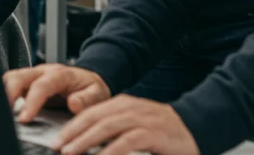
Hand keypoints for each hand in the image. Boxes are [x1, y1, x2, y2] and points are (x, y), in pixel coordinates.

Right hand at [3, 64, 110, 121]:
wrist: (88, 81)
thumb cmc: (91, 88)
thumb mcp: (97, 94)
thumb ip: (87, 99)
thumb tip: (73, 104)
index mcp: (60, 74)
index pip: (41, 85)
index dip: (31, 102)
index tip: (24, 118)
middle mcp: (43, 72)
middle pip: (18, 76)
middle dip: (8, 94)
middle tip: (7, 115)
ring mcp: (33, 76)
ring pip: (11, 78)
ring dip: (4, 94)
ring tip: (4, 113)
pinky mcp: (27, 84)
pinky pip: (11, 85)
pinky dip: (6, 96)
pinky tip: (7, 110)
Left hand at [54, 95, 198, 154]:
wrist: (196, 127)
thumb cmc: (162, 132)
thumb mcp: (133, 126)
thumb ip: (112, 131)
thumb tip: (87, 142)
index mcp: (121, 104)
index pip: (89, 113)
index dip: (71, 127)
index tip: (57, 140)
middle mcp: (130, 108)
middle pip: (93, 118)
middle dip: (72, 134)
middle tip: (58, 146)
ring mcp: (142, 118)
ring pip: (107, 127)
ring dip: (86, 140)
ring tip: (72, 151)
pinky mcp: (154, 132)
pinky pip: (129, 140)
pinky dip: (113, 149)